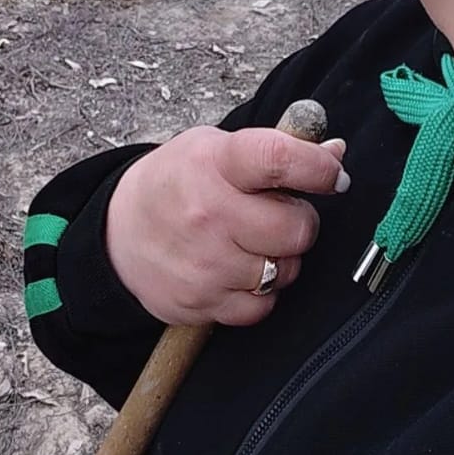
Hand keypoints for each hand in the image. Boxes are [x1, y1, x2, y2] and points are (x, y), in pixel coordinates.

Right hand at [106, 125, 347, 327]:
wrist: (118, 232)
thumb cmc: (178, 181)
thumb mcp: (217, 147)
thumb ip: (277, 147)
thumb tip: (335, 153)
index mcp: (215, 162)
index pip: (280, 159)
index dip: (320, 168)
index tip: (333, 175)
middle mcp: (209, 212)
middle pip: (296, 228)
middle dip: (300, 221)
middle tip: (280, 212)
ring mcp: (205, 263)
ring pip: (284, 270)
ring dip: (282, 259)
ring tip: (253, 241)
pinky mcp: (201, 303)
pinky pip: (262, 307)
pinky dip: (260, 293)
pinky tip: (239, 269)